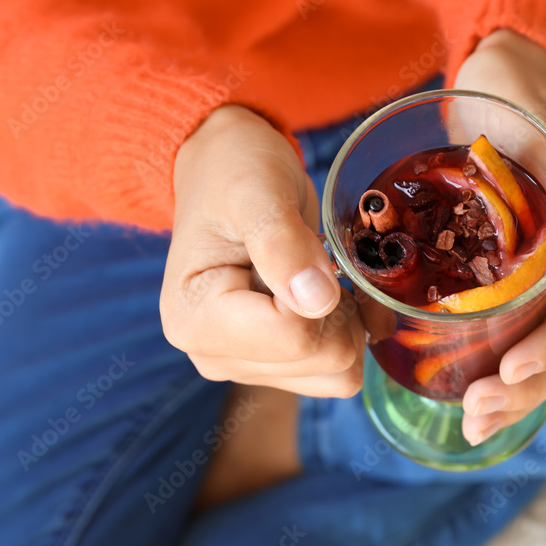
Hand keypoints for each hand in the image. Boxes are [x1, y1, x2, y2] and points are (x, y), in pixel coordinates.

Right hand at [160, 104, 363, 396]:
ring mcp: (245, 366)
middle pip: (322, 361)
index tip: (309, 250)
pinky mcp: (272, 365)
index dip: (323, 293)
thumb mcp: (257, 190)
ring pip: (338, 374)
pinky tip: (329, 292)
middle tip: (320, 257)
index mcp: (196, 320)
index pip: (295, 337)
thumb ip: (282, 243)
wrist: (224, 172)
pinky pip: (337, 372)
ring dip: (349, 322)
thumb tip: (317, 301)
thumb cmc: (233, 172)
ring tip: (321, 272)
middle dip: (341, 309)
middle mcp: (213, 355)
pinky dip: (349, 332)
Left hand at [454, 30, 545, 444]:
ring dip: (514, 397)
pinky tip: (461, 396)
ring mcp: (541, 279)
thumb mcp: (530, 110)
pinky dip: (492, 375)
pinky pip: (513, 339)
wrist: (503, 85)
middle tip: (477, 413)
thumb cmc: (514, 93)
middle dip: (530, 389)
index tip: (512, 369)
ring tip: (471, 423)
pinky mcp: (507, 282)